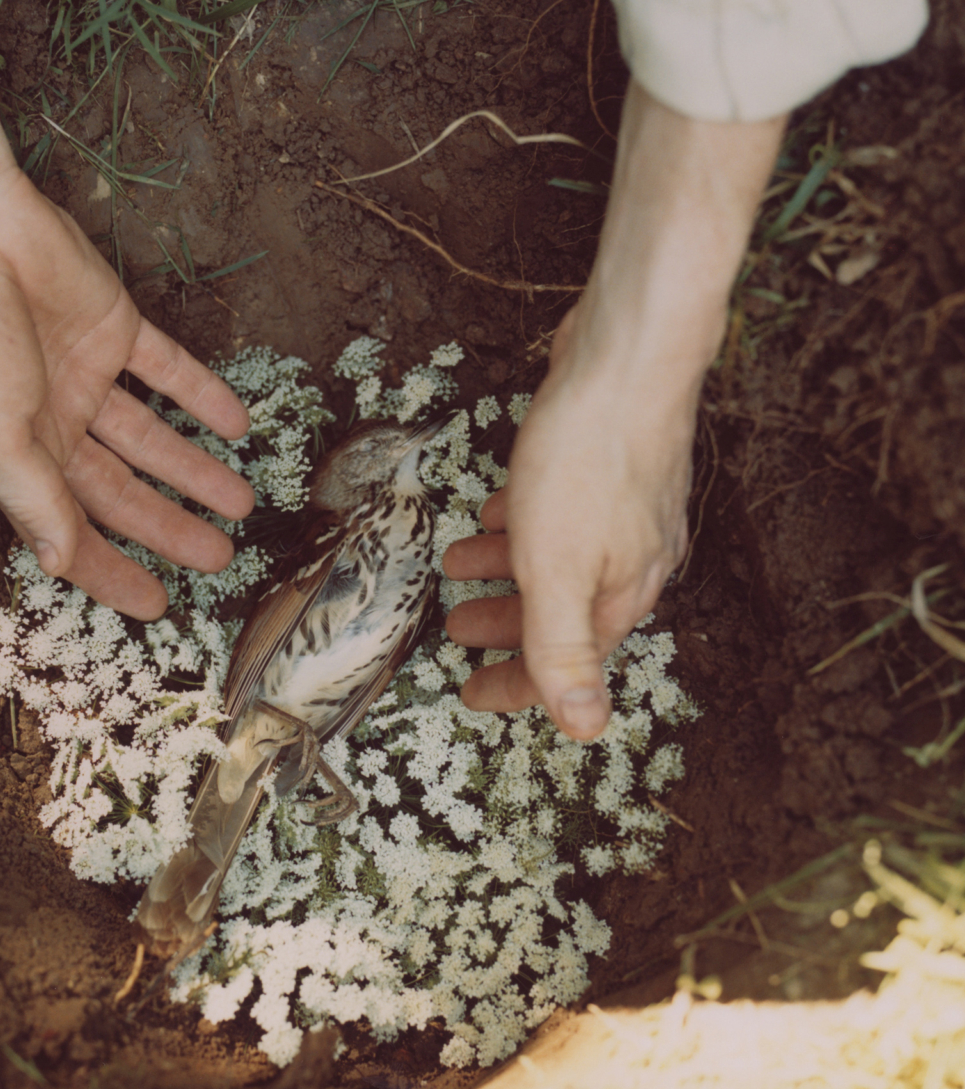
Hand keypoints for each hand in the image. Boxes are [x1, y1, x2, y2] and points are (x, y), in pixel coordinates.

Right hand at [0, 164, 252, 617]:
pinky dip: (203, 395)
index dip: (109, 570)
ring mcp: (84, 372)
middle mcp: (48, 421)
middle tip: (220, 559)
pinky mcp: (114, 326)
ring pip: (151, 435)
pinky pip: (169, 369)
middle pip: (119, 488)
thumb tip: (59, 563)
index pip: (67, 528)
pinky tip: (239, 425)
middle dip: (168, 525)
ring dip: (195, 469)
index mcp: (7, 455)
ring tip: (242, 503)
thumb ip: (32, 498)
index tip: (157, 607)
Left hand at [443, 82, 786, 737]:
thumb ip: (564, 648)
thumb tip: (586, 731)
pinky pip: (560, 514)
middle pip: (563, 613)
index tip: (469, 693)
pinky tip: (495, 509)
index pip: (569, 665)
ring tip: (455, 561)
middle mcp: (634, 556)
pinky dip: (523, 523)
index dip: (516, 687)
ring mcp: (626, 507)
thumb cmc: (588, 458)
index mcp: (624, 591)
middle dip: (505, 626)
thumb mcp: (558, 567)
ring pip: (559, 559)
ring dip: (505, 570)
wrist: (625, 356)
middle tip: (454, 628)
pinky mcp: (611, 464)